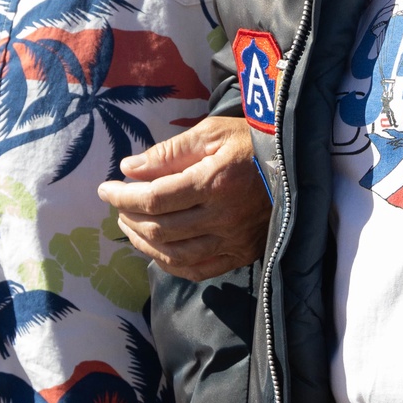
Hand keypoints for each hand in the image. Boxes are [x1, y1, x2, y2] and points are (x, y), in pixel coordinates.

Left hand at [98, 116, 270, 282]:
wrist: (297, 163)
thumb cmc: (251, 140)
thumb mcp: (211, 133)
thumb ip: (169, 152)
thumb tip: (129, 169)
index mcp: (214, 182)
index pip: (155, 198)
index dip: (123, 197)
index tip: (105, 189)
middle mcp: (223, 217)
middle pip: (160, 228)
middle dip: (129, 218)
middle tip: (118, 205)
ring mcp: (234, 240)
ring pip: (175, 254)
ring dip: (143, 243)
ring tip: (130, 226)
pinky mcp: (242, 253)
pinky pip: (199, 270)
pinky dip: (171, 265)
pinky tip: (156, 252)